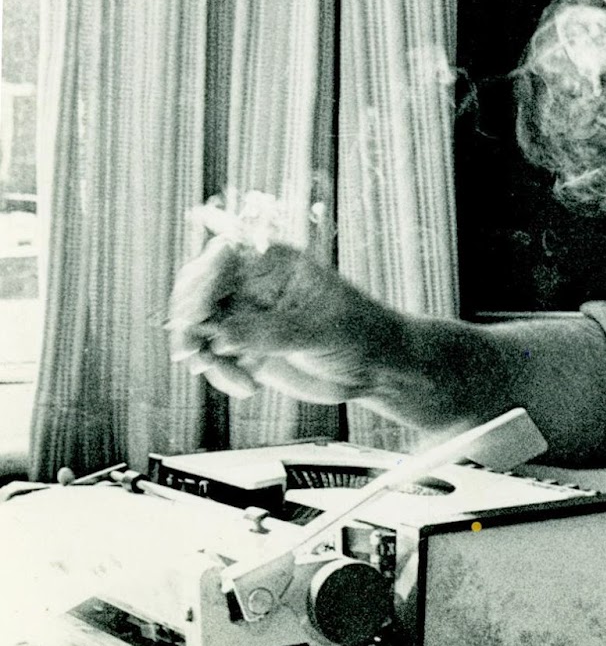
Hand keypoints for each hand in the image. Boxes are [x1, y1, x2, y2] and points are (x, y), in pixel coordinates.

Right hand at [167, 238, 402, 406]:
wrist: (375, 368)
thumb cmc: (360, 333)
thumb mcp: (320, 331)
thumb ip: (270, 332)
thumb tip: (220, 336)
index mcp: (275, 263)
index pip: (222, 257)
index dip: (202, 281)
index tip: (198, 314)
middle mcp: (254, 285)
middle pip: (198, 290)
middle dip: (188, 319)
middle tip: (191, 351)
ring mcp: (246, 316)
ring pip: (199, 327)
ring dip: (203, 354)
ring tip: (239, 380)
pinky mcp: (245, 347)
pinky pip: (213, 357)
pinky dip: (221, 374)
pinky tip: (248, 388)